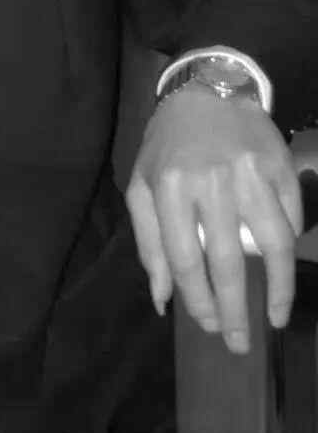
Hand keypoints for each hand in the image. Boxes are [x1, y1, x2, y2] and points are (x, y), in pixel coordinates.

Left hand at [125, 87, 302, 352]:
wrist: (209, 90)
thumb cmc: (169, 145)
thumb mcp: (142, 185)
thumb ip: (149, 242)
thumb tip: (161, 299)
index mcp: (169, 188)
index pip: (185, 258)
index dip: (197, 299)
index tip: (206, 325)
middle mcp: (210, 182)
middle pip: (227, 260)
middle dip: (234, 309)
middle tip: (239, 342)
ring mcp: (250, 174)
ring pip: (272, 243)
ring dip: (278, 289)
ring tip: (277, 318)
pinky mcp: (280, 167)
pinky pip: (290, 218)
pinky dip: (289, 250)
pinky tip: (283, 272)